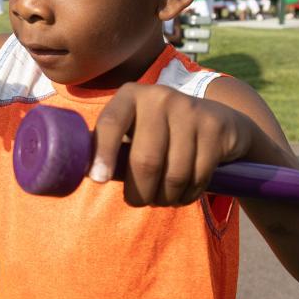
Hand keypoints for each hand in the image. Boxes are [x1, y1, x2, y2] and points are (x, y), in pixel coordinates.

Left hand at [89, 83, 253, 205]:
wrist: (220, 123)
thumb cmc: (162, 134)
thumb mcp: (136, 129)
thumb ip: (111, 145)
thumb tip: (78, 171)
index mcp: (130, 96)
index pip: (111, 123)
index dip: (103, 153)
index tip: (98, 179)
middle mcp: (159, 97)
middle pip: (146, 160)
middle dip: (140, 192)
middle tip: (139, 202)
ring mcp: (189, 109)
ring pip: (174, 174)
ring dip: (166, 198)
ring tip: (162, 198)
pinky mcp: (214, 126)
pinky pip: (198, 176)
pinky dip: (188, 195)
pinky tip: (183, 193)